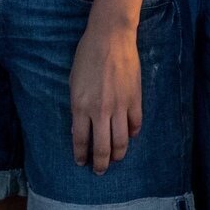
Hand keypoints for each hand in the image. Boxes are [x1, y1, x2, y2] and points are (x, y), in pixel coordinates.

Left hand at [70, 20, 142, 174]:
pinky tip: (129, 136)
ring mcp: (119, 107)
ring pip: (121, 141)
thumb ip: (78, 106)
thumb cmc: (86, 56)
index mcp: (80, 106)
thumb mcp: (73, 82)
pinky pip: (135, 124)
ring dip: (118, 154)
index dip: (81, 154)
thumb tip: (82, 127)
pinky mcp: (135, 100)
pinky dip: (132, 133)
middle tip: (99, 171)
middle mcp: (100, 111)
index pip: (81, 140)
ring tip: (115, 159)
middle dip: (100, 163)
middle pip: (102, 147)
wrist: (110, 39)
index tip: (81, 162)